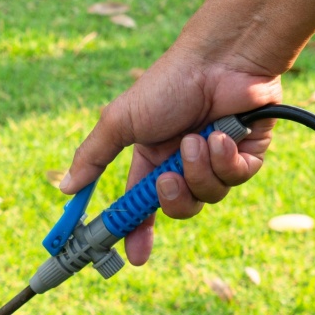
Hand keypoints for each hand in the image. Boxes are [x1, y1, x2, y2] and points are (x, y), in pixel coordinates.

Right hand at [59, 45, 279, 264]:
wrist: (219, 59)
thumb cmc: (168, 84)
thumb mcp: (120, 122)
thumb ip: (92, 157)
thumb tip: (65, 187)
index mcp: (153, 159)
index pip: (142, 206)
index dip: (137, 233)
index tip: (133, 256)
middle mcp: (184, 163)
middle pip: (179, 208)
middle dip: (173, 199)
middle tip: (167, 179)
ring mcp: (218, 159)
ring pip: (209, 195)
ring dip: (200, 169)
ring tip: (197, 138)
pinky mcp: (249, 154)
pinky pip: (237, 178)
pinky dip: (226, 160)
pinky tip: (223, 135)